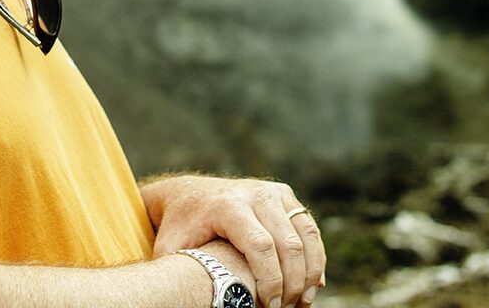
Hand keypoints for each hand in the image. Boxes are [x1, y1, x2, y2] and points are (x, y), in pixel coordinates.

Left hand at [140, 175, 325, 307]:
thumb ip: (181, 271)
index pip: (260, 246)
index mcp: (227, 206)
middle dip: (292, 283)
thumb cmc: (180, 229)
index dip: (270, 281)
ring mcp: (273, 192)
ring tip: (302, 302)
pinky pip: (309, 229)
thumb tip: (185, 298)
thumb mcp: (172, 249)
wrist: (189, 195)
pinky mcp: (285, 196)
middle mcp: (254, 194)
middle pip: (287, 244)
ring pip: (306, 235)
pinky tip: (312, 283)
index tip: (270, 307)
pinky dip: (315, 258)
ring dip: (309, 273)